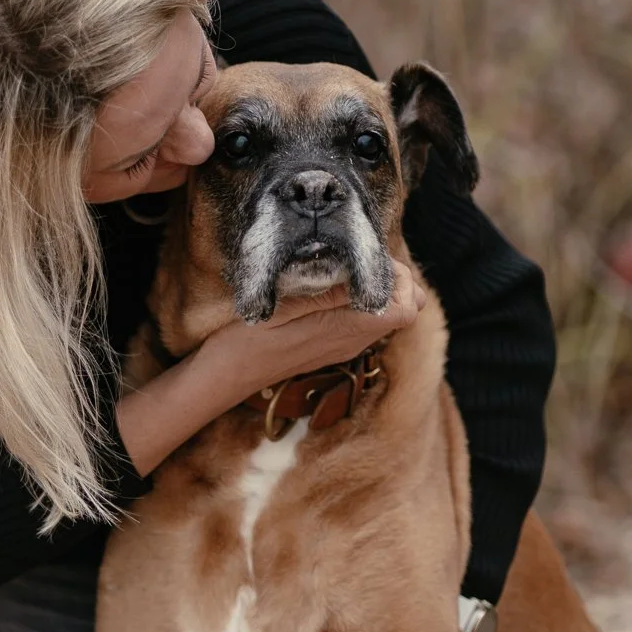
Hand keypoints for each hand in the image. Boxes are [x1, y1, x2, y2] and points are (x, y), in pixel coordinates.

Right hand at [116, 260, 423, 479]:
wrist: (224, 375)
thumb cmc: (247, 340)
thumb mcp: (284, 306)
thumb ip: (330, 291)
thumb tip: (367, 270)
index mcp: (347, 331)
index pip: (407, 308)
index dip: (402, 278)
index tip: (373, 255)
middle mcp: (353, 342)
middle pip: (404, 311)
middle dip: (398, 281)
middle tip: (367, 256)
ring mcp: (344, 346)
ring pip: (386, 316)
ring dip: (380, 289)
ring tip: (351, 264)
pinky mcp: (331, 346)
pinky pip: (365, 321)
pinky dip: (364, 299)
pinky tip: (336, 282)